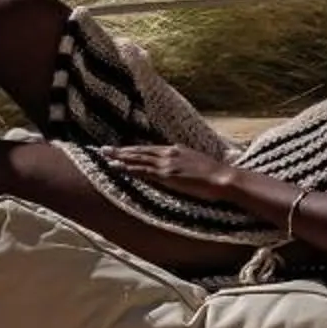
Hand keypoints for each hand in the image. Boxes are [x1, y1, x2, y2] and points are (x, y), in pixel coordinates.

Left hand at [105, 143, 241, 204]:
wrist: (222, 178)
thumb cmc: (213, 174)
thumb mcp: (195, 162)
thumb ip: (183, 160)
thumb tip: (176, 159)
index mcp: (175, 150)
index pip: (148, 149)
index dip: (133, 149)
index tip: (120, 149)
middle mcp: (168, 153)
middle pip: (139, 151)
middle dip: (120, 151)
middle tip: (103, 149)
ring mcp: (167, 163)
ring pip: (138, 158)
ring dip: (120, 157)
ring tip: (105, 156)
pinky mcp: (167, 175)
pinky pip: (144, 171)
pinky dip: (129, 168)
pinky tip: (119, 168)